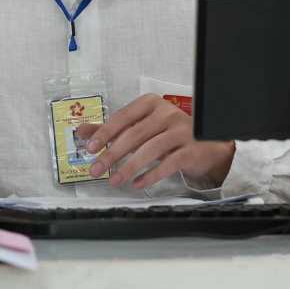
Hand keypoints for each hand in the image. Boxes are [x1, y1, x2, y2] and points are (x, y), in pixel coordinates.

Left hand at [75, 94, 235, 191]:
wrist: (207, 144)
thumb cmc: (168, 134)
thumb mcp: (140, 127)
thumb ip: (112, 129)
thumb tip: (82, 132)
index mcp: (151, 104)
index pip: (123, 117)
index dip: (105, 132)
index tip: (91, 147)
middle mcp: (167, 113)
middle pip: (134, 134)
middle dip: (112, 154)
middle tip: (96, 169)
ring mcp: (181, 131)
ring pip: (150, 150)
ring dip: (129, 167)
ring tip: (114, 180)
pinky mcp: (191, 149)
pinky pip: (168, 164)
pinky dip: (151, 175)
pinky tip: (138, 184)